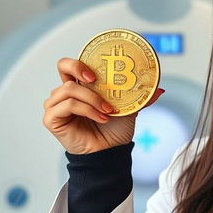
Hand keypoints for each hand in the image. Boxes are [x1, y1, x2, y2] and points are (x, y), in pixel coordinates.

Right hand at [42, 57, 163, 154]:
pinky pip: (69, 105)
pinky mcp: (52, 118)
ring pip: (70, 89)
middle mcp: (65, 93)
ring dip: (92, 99)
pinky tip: (101, 118)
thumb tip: (160, 89)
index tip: (97, 71)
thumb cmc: (114, 130)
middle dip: (78, 67)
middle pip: (63, 66)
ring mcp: (56, 104)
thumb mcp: (130, 109)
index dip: (80, 61)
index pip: (72, 64)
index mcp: (80, 86)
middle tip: (94, 79)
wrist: (111, 151)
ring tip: (108, 111)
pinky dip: (88, 110)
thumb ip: (141, 97)